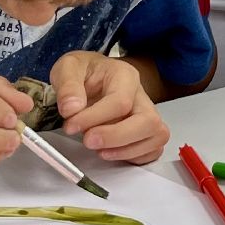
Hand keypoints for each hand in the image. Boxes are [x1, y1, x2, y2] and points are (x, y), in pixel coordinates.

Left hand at [52, 51, 168, 164]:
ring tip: (99, 150)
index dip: (94, 118)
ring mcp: (146, 114)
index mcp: (125, 75)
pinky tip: (111, 153)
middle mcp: (141, 95)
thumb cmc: (83, 72)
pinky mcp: (145, 132)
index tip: (70, 126)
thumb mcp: (67, 68)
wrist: (92, 76)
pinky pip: (154, 149)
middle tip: (88, 141)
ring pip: (157, 136)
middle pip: (148, 121)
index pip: (120, 101)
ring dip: (127, 150)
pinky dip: (135, 157)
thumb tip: (71, 109)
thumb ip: (68, 85)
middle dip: (117, 137)